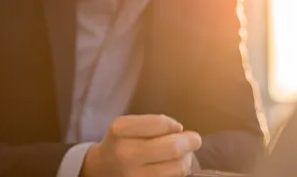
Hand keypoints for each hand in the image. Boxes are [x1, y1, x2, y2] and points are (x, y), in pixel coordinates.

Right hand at [81, 115, 201, 176]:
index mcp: (120, 130)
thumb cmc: (120, 143)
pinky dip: (180, 171)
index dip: (173, 125)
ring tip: (183, 155)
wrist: (102, 170)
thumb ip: (152, 124)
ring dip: (187, 159)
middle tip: (195, 139)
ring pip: (178, 168)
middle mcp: (126, 154)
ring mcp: (135, 175)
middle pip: (172, 148)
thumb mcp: (126, 126)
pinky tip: (175, 166)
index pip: (159, 124)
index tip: (176, 127)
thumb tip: (181, 132)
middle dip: (190, 141)